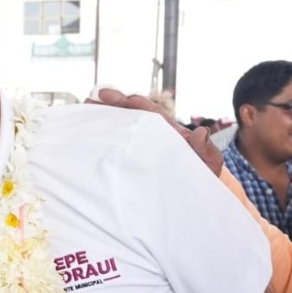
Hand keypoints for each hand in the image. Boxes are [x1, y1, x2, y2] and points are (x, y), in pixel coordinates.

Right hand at [86, 86, 222, 175]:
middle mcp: (154, 133)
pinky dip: (103, 135)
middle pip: (132, 113)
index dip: (136, 103)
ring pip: (123, 125)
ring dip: (104, 115)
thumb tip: (200, 132)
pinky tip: (86, 132)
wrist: (194, 195)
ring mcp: (143, 144)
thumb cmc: (202, 177)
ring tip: (84, 108)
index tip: (120, 98)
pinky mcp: (133, 158)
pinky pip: (118, 143)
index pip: (151, 112)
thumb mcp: (208, 163)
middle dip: (113, 104)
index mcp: (170, 131)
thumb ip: (205, 148)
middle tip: (95, 97)